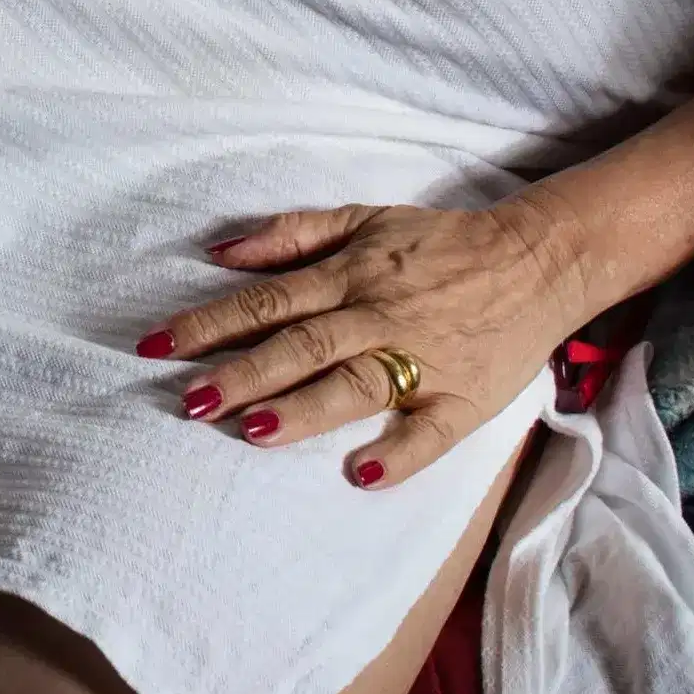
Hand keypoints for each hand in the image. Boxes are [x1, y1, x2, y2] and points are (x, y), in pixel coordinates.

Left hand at [137, 194, 594, 486]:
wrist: (537, 259)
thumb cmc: (442, 244)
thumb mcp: (366, 218)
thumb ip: (292, 234)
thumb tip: (218, 252)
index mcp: (353, 273)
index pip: (269, 300)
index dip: (211, 322)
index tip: (156, 346)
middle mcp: (379, 314)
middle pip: (302, 344)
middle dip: (243, 371)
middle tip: (189, 400)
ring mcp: (421, 359)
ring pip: (355, 383)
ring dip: (303, 407)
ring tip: (252, 430)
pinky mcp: (461, 399)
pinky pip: (428, 432)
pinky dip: (396, 454)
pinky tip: (359, 475)